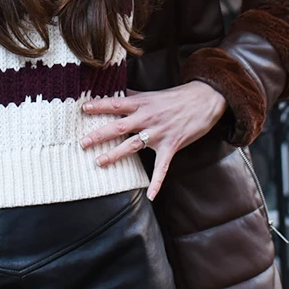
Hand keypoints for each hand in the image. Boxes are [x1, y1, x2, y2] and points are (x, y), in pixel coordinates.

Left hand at [81, 81, 227, 199]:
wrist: (204, 99)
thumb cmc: (176, 97)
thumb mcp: (152, 94)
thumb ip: (132, 96)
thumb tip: (113, 93)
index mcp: (142, 103)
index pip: (116, 104)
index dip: (99, 106)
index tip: (83, 108)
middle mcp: (148, 118)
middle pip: (120, 127)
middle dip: (100, 135)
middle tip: (83, 142)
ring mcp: (159, 133)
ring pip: (133, 145)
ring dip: (116, 154)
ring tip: (99, 162)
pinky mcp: (171, 145)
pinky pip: (162, 167)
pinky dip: (157, 182)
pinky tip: (150, 196)